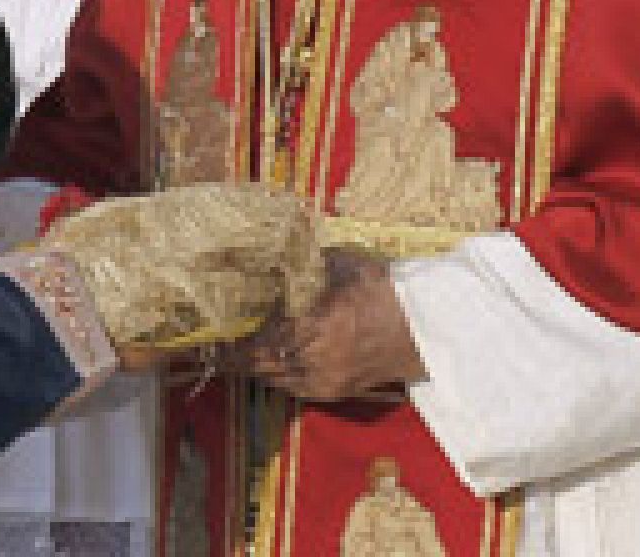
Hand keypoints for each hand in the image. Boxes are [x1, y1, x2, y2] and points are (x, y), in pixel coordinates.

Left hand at [227, 248, 424, 401]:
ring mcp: (327, 379)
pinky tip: (266, 367)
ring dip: (255, 368)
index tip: (214, 337)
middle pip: (263, 363)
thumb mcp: (343, 266)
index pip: (262, 339)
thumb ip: (306, 263)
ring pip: (276, 379)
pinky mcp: (337, 391)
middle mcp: (318, 357)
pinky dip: (277, 379)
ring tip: (232, 357)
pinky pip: (294, 389)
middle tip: (214, 349)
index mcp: (318, 324)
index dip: (236, 341)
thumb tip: (274, 246)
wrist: (425, 329)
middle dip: (237, 358)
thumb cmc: (383, 291)